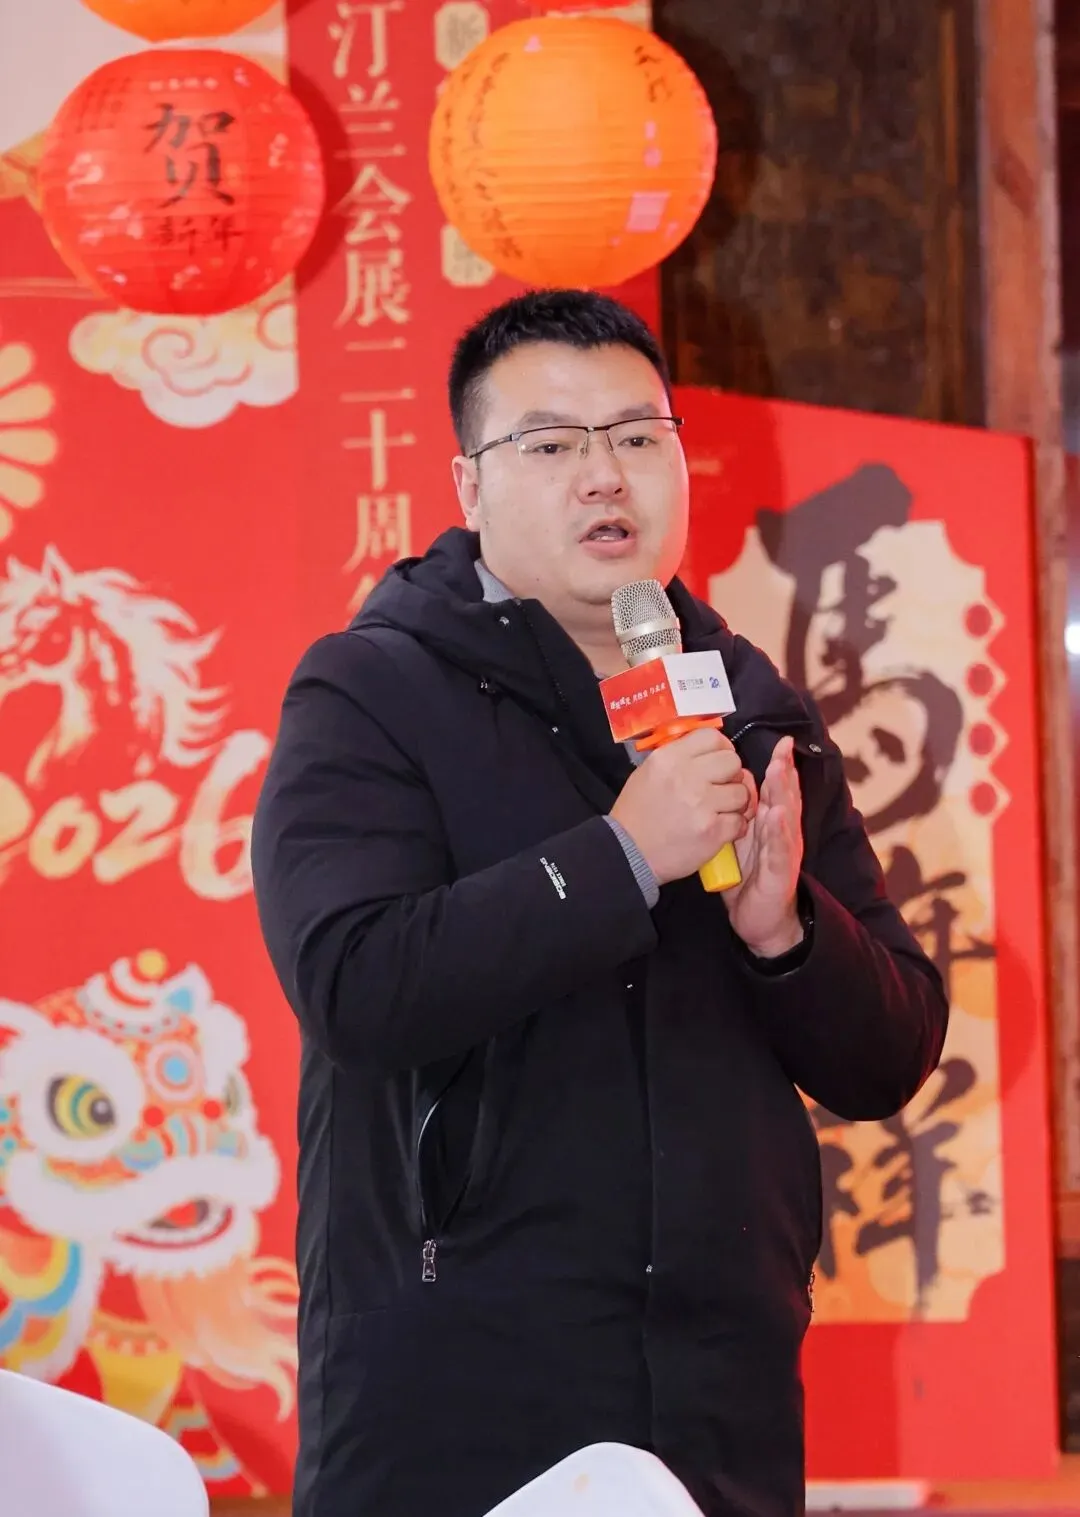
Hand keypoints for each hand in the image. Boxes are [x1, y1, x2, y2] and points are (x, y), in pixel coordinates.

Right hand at [610, 728, 753, 886]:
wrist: (628, 853)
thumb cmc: (637, 814)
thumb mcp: (648, 772)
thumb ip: (679, 758)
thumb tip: (712, 754)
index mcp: (669, 758)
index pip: (711, 737)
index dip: (721, 748)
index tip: (719, 761)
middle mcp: (686, 776)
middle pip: (732, 761)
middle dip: (731, 775)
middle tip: (720, 788)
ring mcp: (701, 804)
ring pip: (741, 792)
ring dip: (735, 803)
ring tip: (720, 811)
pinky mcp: (712, 831)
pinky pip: (740, 821)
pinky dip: (733, 827)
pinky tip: (719, 829)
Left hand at [724, 735, 804, 956]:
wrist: (760, 920)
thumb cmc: (750, 878)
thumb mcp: (740, 842)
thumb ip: (737, 816)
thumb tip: (722, 787)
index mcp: (771, 825)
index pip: (776, 791)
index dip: (779, 766)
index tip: (781, 742)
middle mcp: (783, 835)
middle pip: (785, 798)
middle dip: (785, 772)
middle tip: (784, 747)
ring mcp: (784, 853)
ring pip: (785, 819)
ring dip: (783, 795)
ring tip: (780, 772)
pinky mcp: (779, 873)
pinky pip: (778, 850)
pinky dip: (777, 832)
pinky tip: (775, 815)